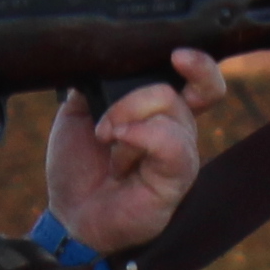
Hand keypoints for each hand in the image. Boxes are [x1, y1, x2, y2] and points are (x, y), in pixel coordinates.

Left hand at [48, 49, 213, 255]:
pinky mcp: (179, 177)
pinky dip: (140, 138)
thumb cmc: (79, 167)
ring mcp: (182, 153)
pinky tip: (119, 157)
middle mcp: (178, 130)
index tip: (177, 55)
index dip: (198, 64)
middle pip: (171, 90)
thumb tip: (104, 56)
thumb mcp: (77, 112)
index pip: (199, 81)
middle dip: (130, 100)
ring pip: (169, 109)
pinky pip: (171, 142)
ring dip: (126, 123)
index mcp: (160, 112)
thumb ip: (95, 83)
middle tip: (104, 126)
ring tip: (108, 148)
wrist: (70, 215)